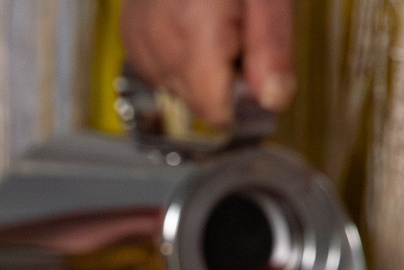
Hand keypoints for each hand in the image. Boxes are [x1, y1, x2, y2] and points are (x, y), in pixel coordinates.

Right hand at [119, 0, 292, 128]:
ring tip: (212, 22)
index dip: (243, 100)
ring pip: (178, 87)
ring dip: (201, 68)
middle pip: (197, 102)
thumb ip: (272, 49)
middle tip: (237, 33)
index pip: (217, 113)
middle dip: (222, 80)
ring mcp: (140, 40)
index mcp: (196, 34)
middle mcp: (160, 41)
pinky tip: (190, 24)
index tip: (255, 72)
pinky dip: (178, 55)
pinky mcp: (130, 35)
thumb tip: (272, 100)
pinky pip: (159, 68)